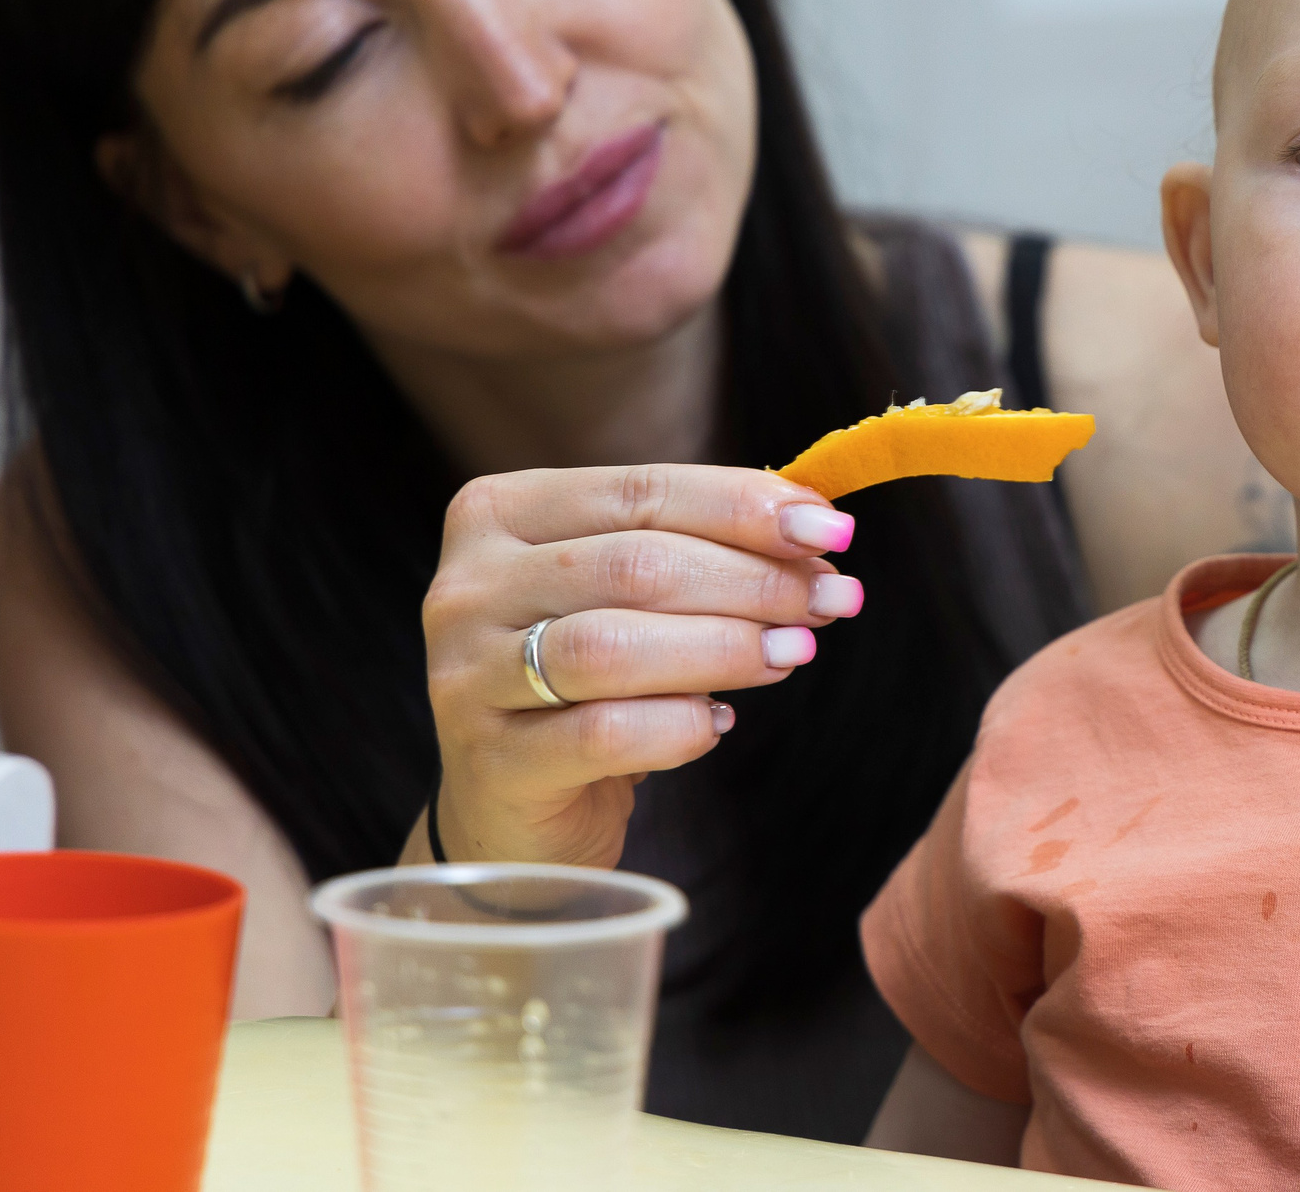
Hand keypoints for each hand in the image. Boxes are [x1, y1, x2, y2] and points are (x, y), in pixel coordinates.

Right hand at [420, 465, 862, 867]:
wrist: (515, 807)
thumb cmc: (588, 681)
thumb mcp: (633, 597)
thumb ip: (703, 551)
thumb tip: (818, 529)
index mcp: (499, 515)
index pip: (640, 492)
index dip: (744, 506)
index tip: (832, 528)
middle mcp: (467, 587)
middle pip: (635, 565)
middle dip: (752, 580)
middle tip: (832, 599)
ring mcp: (467, 676)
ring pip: (615, 646)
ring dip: (726, 647)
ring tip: (792, 652)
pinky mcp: (491, 762)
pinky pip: (604, 734)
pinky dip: (679, 725)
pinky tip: (717, 725)